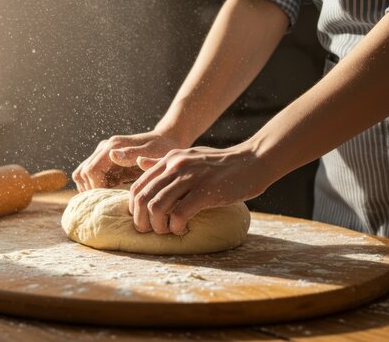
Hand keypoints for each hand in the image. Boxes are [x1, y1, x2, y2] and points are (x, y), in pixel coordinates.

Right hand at [72, 131, 181, 191]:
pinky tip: (108, 194)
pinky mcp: (105, 161)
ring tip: (106, 199)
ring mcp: (103, 153)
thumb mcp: (153, 152)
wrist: (166, 139)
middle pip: (82, 173)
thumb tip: (112, 154)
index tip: (110, 199)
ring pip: (81, 174)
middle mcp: (104, 147)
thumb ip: (132, 154)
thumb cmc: (163, 147)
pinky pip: (89, 176)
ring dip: (90, 188)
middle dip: (92, 190)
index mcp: (113, 146)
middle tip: (108, 202)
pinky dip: (93, 186)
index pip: (90, 171)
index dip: (96, 188)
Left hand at [129, 144, 272, 234]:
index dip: (134, 207)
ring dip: (157, 226)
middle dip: (141, 220)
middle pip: (143, 198)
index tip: (142, 219)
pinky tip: (182, 229)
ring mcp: (190, 177)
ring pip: (157, 207)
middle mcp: (175, 166)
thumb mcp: (190, 157)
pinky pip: (178, 214)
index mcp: (169, 160)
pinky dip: (175, 227)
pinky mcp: (205, 191)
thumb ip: (165, 163)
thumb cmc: (221, 165)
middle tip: (149, 231)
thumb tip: (140, 163)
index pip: (138, 186)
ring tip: (167, 231)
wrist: (253, 161)